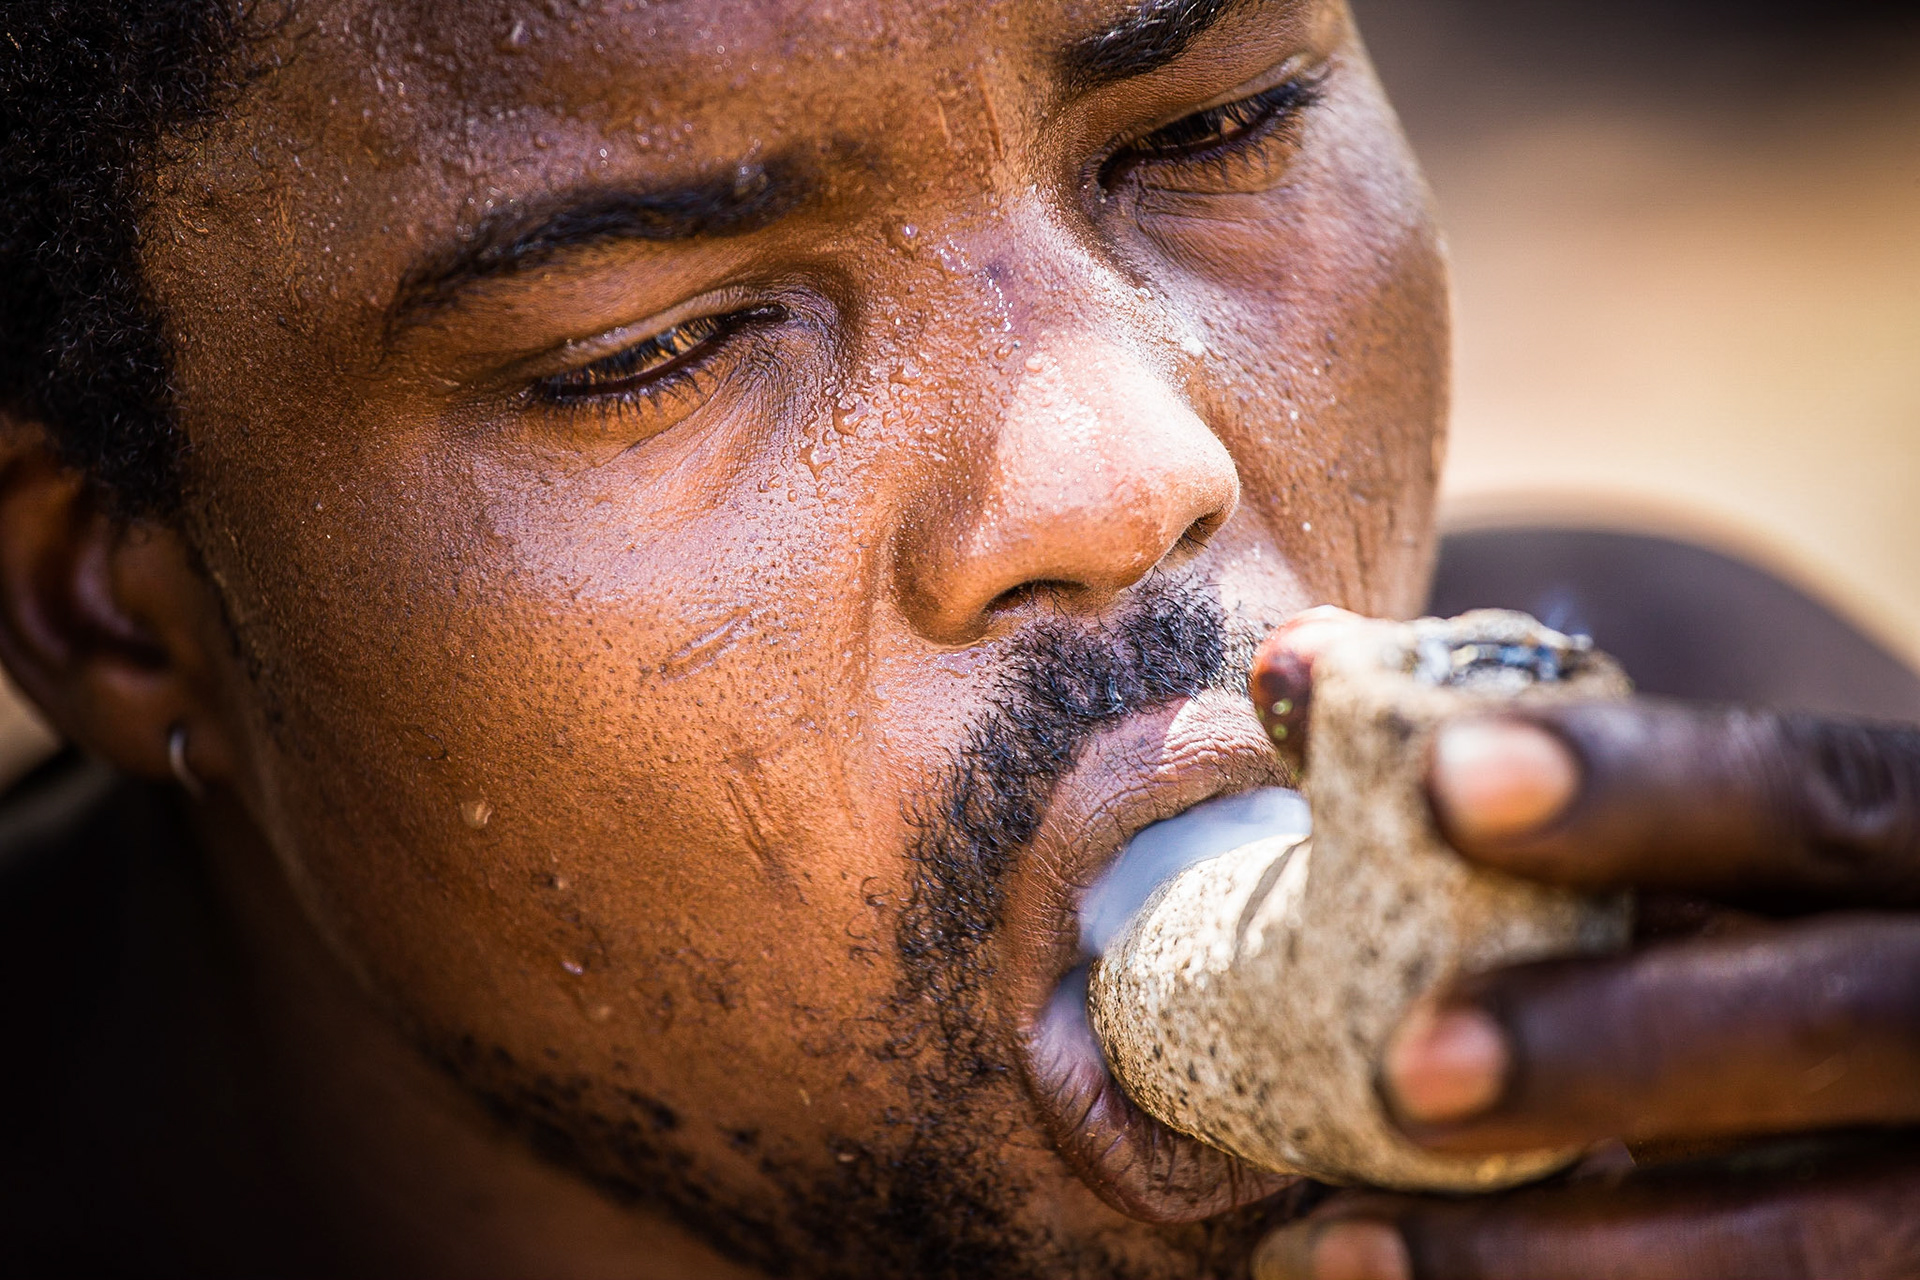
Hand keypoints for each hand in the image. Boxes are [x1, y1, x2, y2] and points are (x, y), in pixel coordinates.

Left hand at [1245, 609, 1919, 1279]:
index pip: (1821, 794)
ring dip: (1558, 1253)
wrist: (1893, 1081)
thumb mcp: (1702, 850)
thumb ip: (1536, 779)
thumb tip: (1289, 670)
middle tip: (1410, 1068)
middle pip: (1832, 1018)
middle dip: (1613, 1044)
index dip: (1648, 789)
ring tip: (1342, 1242)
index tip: (1450, 781)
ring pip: (1811, 1239)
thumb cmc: (1746, 929)